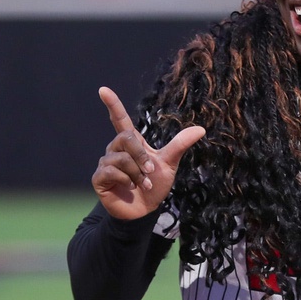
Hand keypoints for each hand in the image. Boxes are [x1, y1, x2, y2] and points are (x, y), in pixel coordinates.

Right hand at [91, 86, 205, 219]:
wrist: (145, 210)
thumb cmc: (154, 185)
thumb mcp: (169, 164)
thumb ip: (180, 145)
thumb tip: (201, 129)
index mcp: (131, 143)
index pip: (119, 120)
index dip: (113, 105)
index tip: (103, 89)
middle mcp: (115, 149)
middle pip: (126, 138)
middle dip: (141, 156)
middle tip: (150, 171)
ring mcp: (106, 163)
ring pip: (121, 158)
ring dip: (137, 173)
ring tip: (142, 184)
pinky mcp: (99, 178)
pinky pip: (111, 171)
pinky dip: (126, 180)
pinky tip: (130, 188)